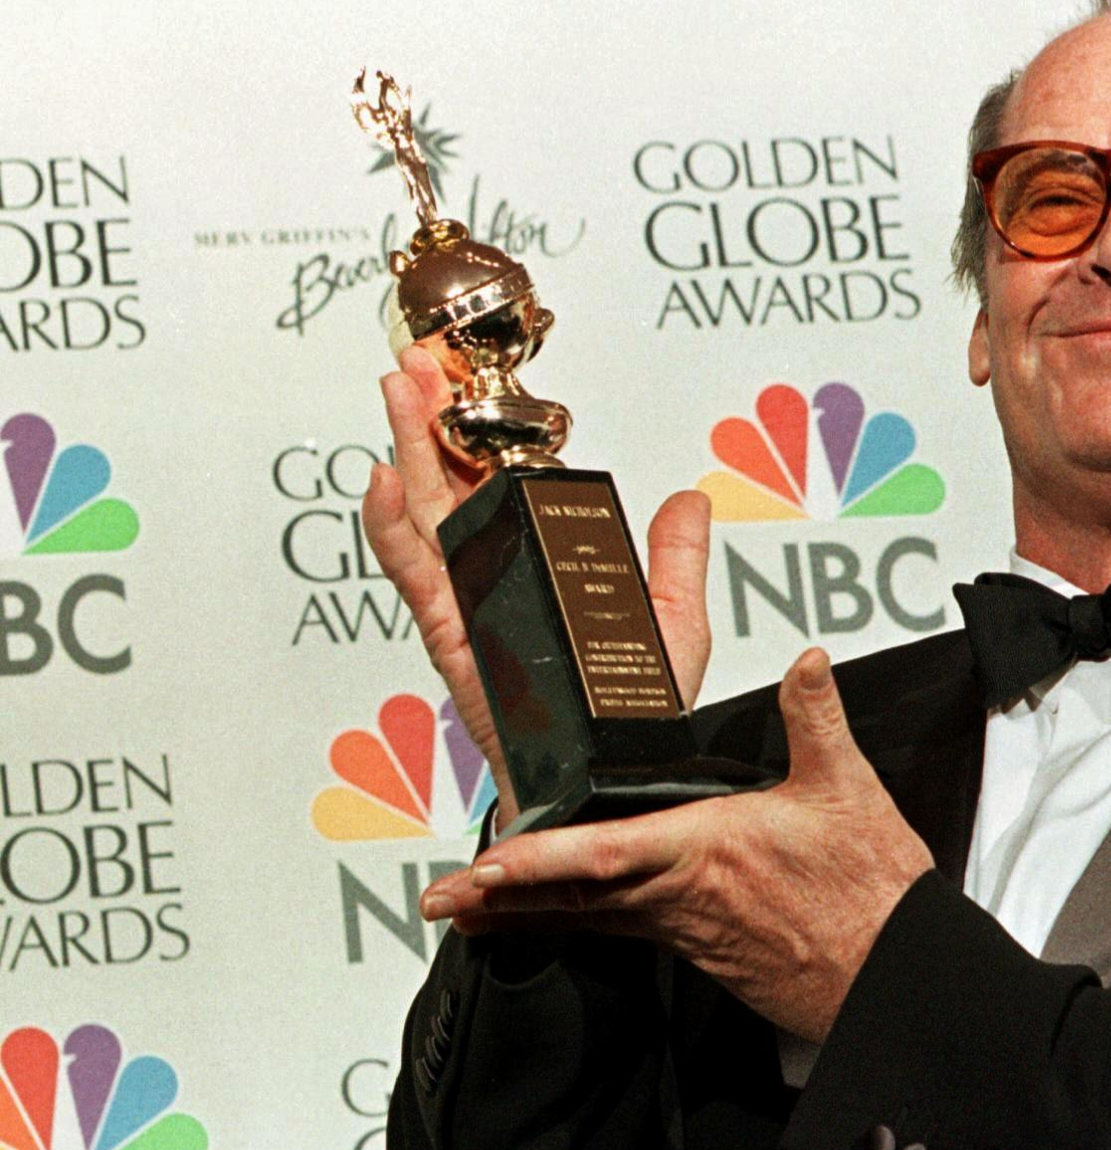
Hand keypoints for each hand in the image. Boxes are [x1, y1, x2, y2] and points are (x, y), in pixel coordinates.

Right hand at [360, 345, 714, 828]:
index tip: (477, 381)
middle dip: (437, 423)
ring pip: (429, 521)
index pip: (507, 490)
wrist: (615, 789)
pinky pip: (422, 584)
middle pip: (457, 489)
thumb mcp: (675, 625)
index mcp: (543, 576)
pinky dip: (394, 533)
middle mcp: (499, 588)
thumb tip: (688, 500)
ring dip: (409, 452)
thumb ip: (676, 562)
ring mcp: (473, 614)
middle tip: (421, 360)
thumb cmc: (637, 721)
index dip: (488, 436)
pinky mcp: (459, 648)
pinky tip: (384, 482)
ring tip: (398, 391)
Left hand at [418, 649, 933, 1042]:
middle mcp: (679, 896)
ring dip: (525, 913)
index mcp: (705, 851)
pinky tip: (548, 917)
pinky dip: (572, 921)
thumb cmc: (867, 896)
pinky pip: (616, 930)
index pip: (604, 854)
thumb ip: (816, 718)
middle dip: (501, 898)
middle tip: (441, 901)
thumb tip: (806, 664)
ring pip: (587, 915)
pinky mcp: (696, 946)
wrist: (889, 978)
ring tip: (467, 911)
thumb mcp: (847, 791)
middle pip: (572, 895)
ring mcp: (682, 928)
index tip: (485, 868)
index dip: (540, 860)